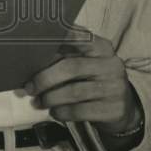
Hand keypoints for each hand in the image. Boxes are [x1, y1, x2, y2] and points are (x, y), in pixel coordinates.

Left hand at [24, 35, 139, 133]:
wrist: (121, 108)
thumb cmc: (93, 80)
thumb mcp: (84, 63)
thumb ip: (62, 57)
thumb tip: (28, 62)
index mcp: (102, 47)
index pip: (79, 37)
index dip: (57, 38)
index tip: (35, 41)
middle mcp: (111, 64)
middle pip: (71, 67)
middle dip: (45, 78)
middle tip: (29, 88)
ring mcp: (114, 87)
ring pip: (73, 92)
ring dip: (50, 98)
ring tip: (38, 102)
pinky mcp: (113, 109)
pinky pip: (79, 111)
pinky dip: (61, 112)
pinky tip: (54, 112)